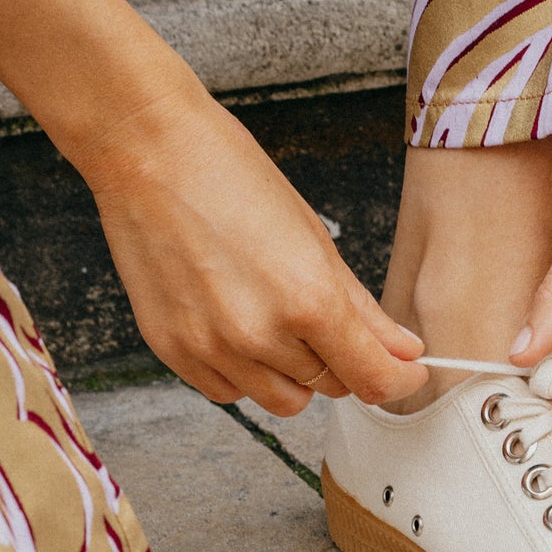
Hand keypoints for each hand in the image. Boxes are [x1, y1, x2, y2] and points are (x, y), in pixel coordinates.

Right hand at [77, 77, 426, 414]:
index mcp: (308, 299)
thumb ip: (363, 308)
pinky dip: (244, 373)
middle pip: (330, 388)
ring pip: (281, 400)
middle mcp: (259, 334)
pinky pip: (229, 392)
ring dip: (293, 373)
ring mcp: (211, 348)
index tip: (404, 371)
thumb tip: (404, 351)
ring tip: (275, 318)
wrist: (147, 152)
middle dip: (341, 362)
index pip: (372, 378)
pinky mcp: (173, 352)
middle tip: (325, 319)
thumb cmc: (230, 178)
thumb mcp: (314, 237)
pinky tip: (236, 325)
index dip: (399, 380)